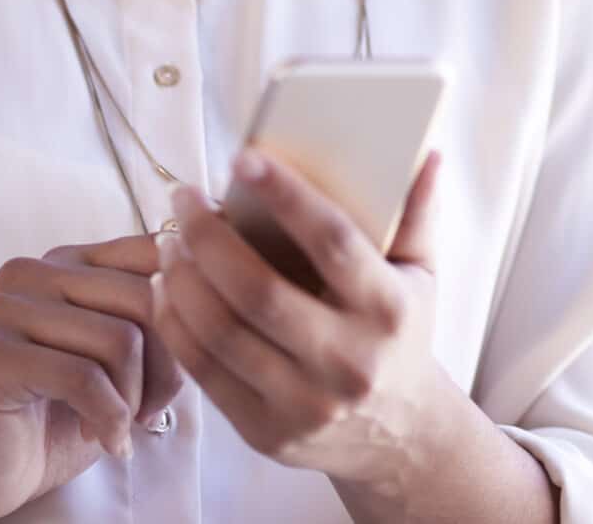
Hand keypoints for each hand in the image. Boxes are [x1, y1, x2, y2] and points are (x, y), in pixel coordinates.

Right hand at [0, 234, 185, 523]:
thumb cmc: (62, 416)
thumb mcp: (124, 358)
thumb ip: (156, 317)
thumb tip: (215, 285)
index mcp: (71, 259)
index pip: (157, 254)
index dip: (189, 313)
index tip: (183, 365)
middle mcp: (36, 270)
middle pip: (148, 296)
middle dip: (168, 365)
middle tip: (153, 409)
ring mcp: (8, 307)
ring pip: (120, 339)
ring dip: (135, 398)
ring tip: (122, 425)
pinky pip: (83, 377)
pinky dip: (107, 418)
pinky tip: (103, 439)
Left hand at [151, 149, 453, 495]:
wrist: (401, 436)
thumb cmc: (402, 336)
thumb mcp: (422, 275)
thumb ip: (419, 215)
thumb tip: (426, 155)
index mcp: (389, 310)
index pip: (333, 242)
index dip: (286, 197)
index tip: (244, 159)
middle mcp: (349, 360)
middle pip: (259, 291)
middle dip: (208, 238)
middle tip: (183, 199)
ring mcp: (305, 403)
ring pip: (223, 333)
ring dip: (183, 279)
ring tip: (169, 241)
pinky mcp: (267, 433)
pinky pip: (205, 373)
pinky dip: (176, 326)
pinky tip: (166, 289)